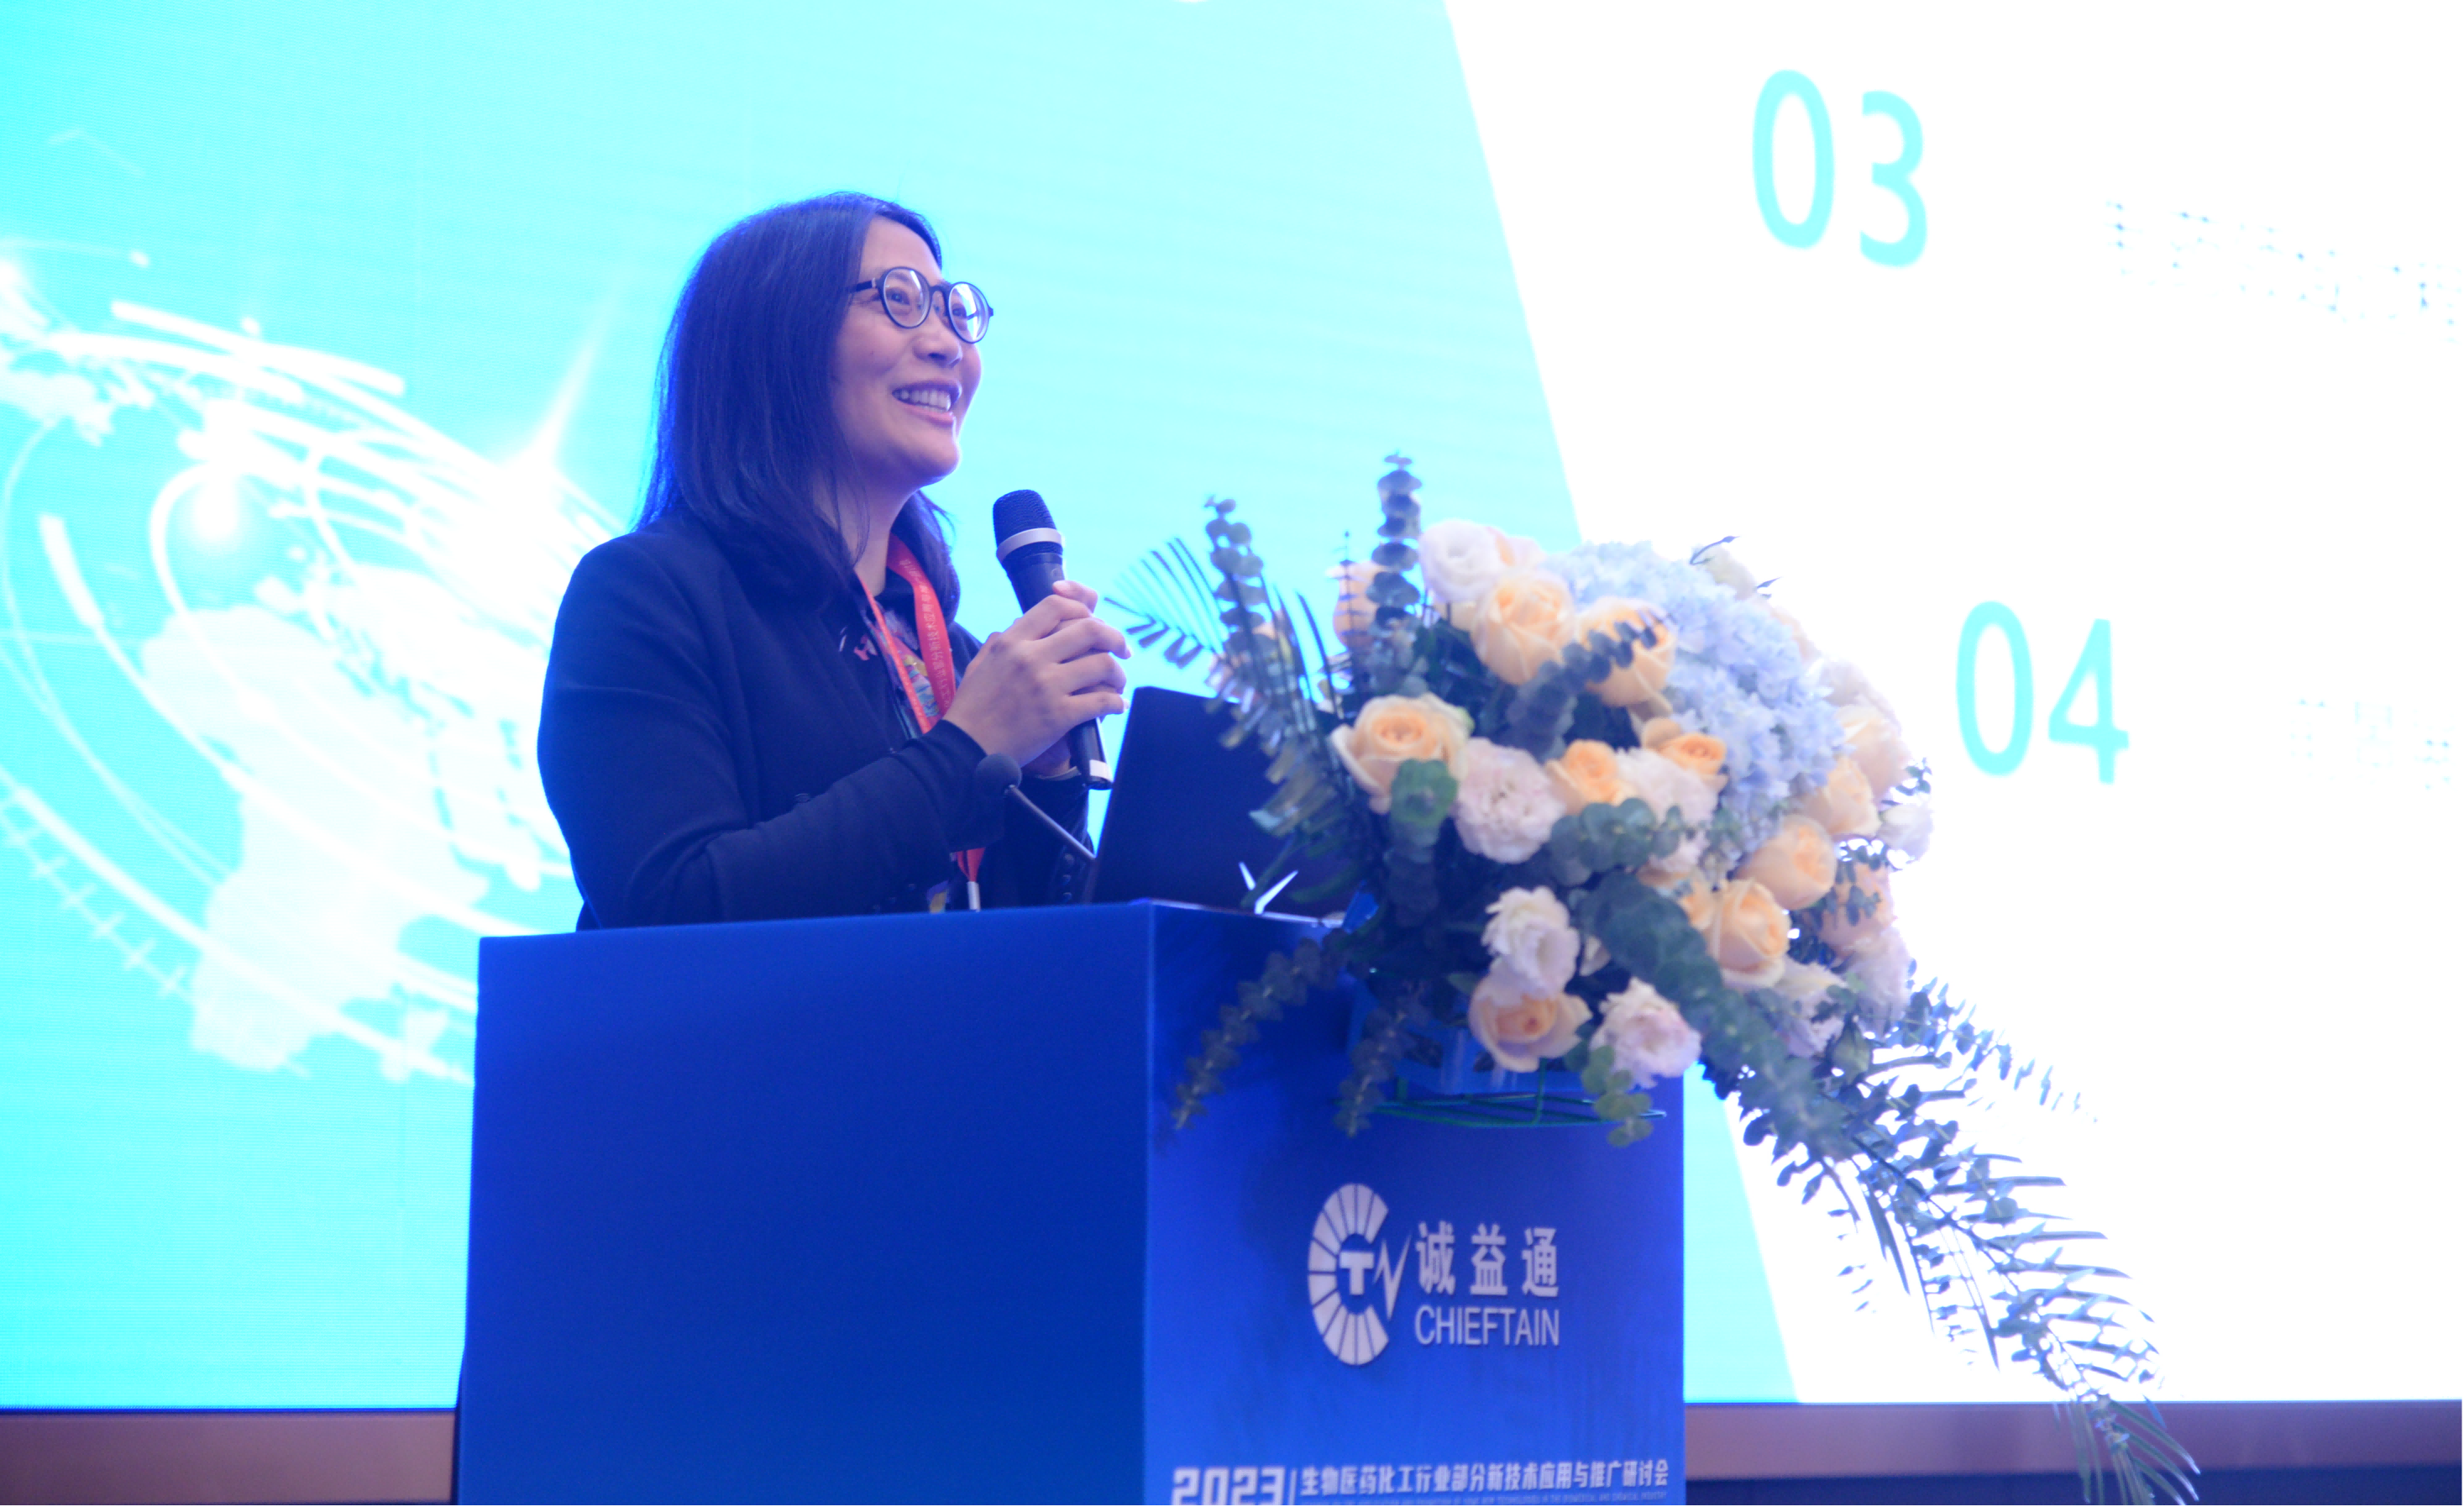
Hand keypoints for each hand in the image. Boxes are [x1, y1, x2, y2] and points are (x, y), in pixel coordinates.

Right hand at [942, 581, 1128, 766]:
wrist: (967, 749)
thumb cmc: (972, 709)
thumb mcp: (980, 664)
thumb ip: (1000, 642)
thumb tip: (1019, 625)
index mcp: (1011, 642)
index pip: (1056, 606)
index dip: (1082, 609)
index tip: (1094, 623)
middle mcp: (1031, 657)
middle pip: (1090, 629)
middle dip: (1115, 637)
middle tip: (1123, 649)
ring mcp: (1046, 686)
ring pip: (1102, 664)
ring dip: (1118, 673)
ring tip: (1118, 683)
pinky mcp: (1058, 715)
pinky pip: (1102, 701)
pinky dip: (1117, 703)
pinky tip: (1118, 707)